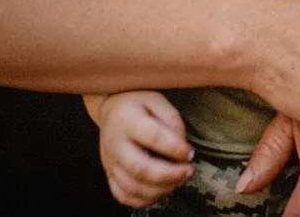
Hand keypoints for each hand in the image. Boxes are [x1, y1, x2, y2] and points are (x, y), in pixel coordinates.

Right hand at [88, 91, 192, 207]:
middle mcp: (115, 143)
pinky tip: (162, 190)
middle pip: (139, 168)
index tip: (190, 152)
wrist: (111, 109)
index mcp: (127, 119)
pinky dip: (145, 199)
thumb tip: (182, 145)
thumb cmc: (137, 103)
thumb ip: (171, 119)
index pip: (153, 136)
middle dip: (169, 175)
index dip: (175, 148)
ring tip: (179, 180)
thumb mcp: (156, 99)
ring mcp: (110, 162)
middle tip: (188, 171)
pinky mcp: (109, 175)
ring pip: (132, 187)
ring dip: (160, 189)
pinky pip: (124, 196)